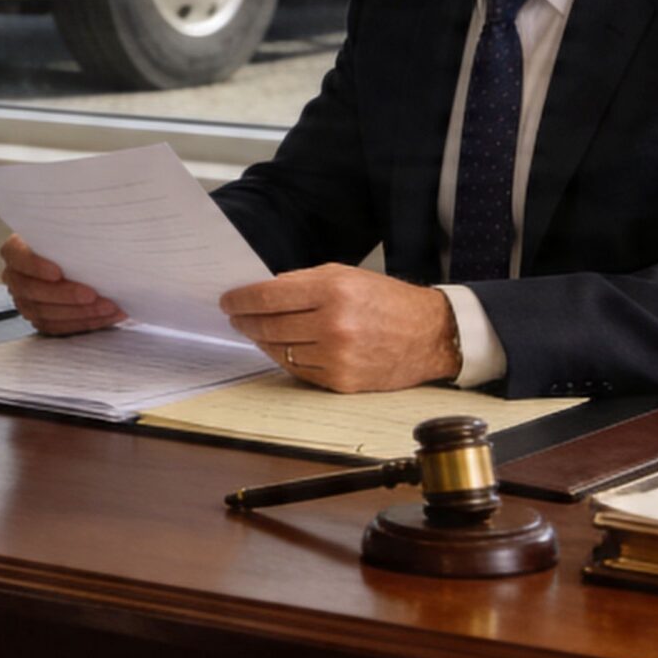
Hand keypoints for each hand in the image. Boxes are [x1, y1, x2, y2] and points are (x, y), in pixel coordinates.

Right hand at [0, 234, 124, 334]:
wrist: (76, 261)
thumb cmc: (72, 243)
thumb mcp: (70, 232)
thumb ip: (73, 236)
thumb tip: (98, 243)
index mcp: (15, 250)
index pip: (18, 257)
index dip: (35, 266)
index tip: (57, 272)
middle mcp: (15, 277)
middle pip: (32, 290)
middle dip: (66, 295)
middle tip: (92, 295)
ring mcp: (24, 301)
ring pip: (45, 313)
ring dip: (80, 313)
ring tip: (107, 306)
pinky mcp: (39, 319)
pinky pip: (57, 327)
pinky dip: (83, 323)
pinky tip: (104, 316)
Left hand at [218, 264, 458, 392]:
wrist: (429, 334)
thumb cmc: (386, 300)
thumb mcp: (346, 275)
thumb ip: (302, 282)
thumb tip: (262, 292)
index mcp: (333, 291)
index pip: (268, 297)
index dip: (241, 299)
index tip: (228, 301)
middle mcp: (333, 325)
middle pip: (268, 325)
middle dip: (245, 320)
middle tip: (236, 316)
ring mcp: (337, 356)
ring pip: (279, 351)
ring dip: (261, 341)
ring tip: (255, 331)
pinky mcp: (342, 382)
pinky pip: (298, 371)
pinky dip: (284, 359)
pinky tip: (280, 348)